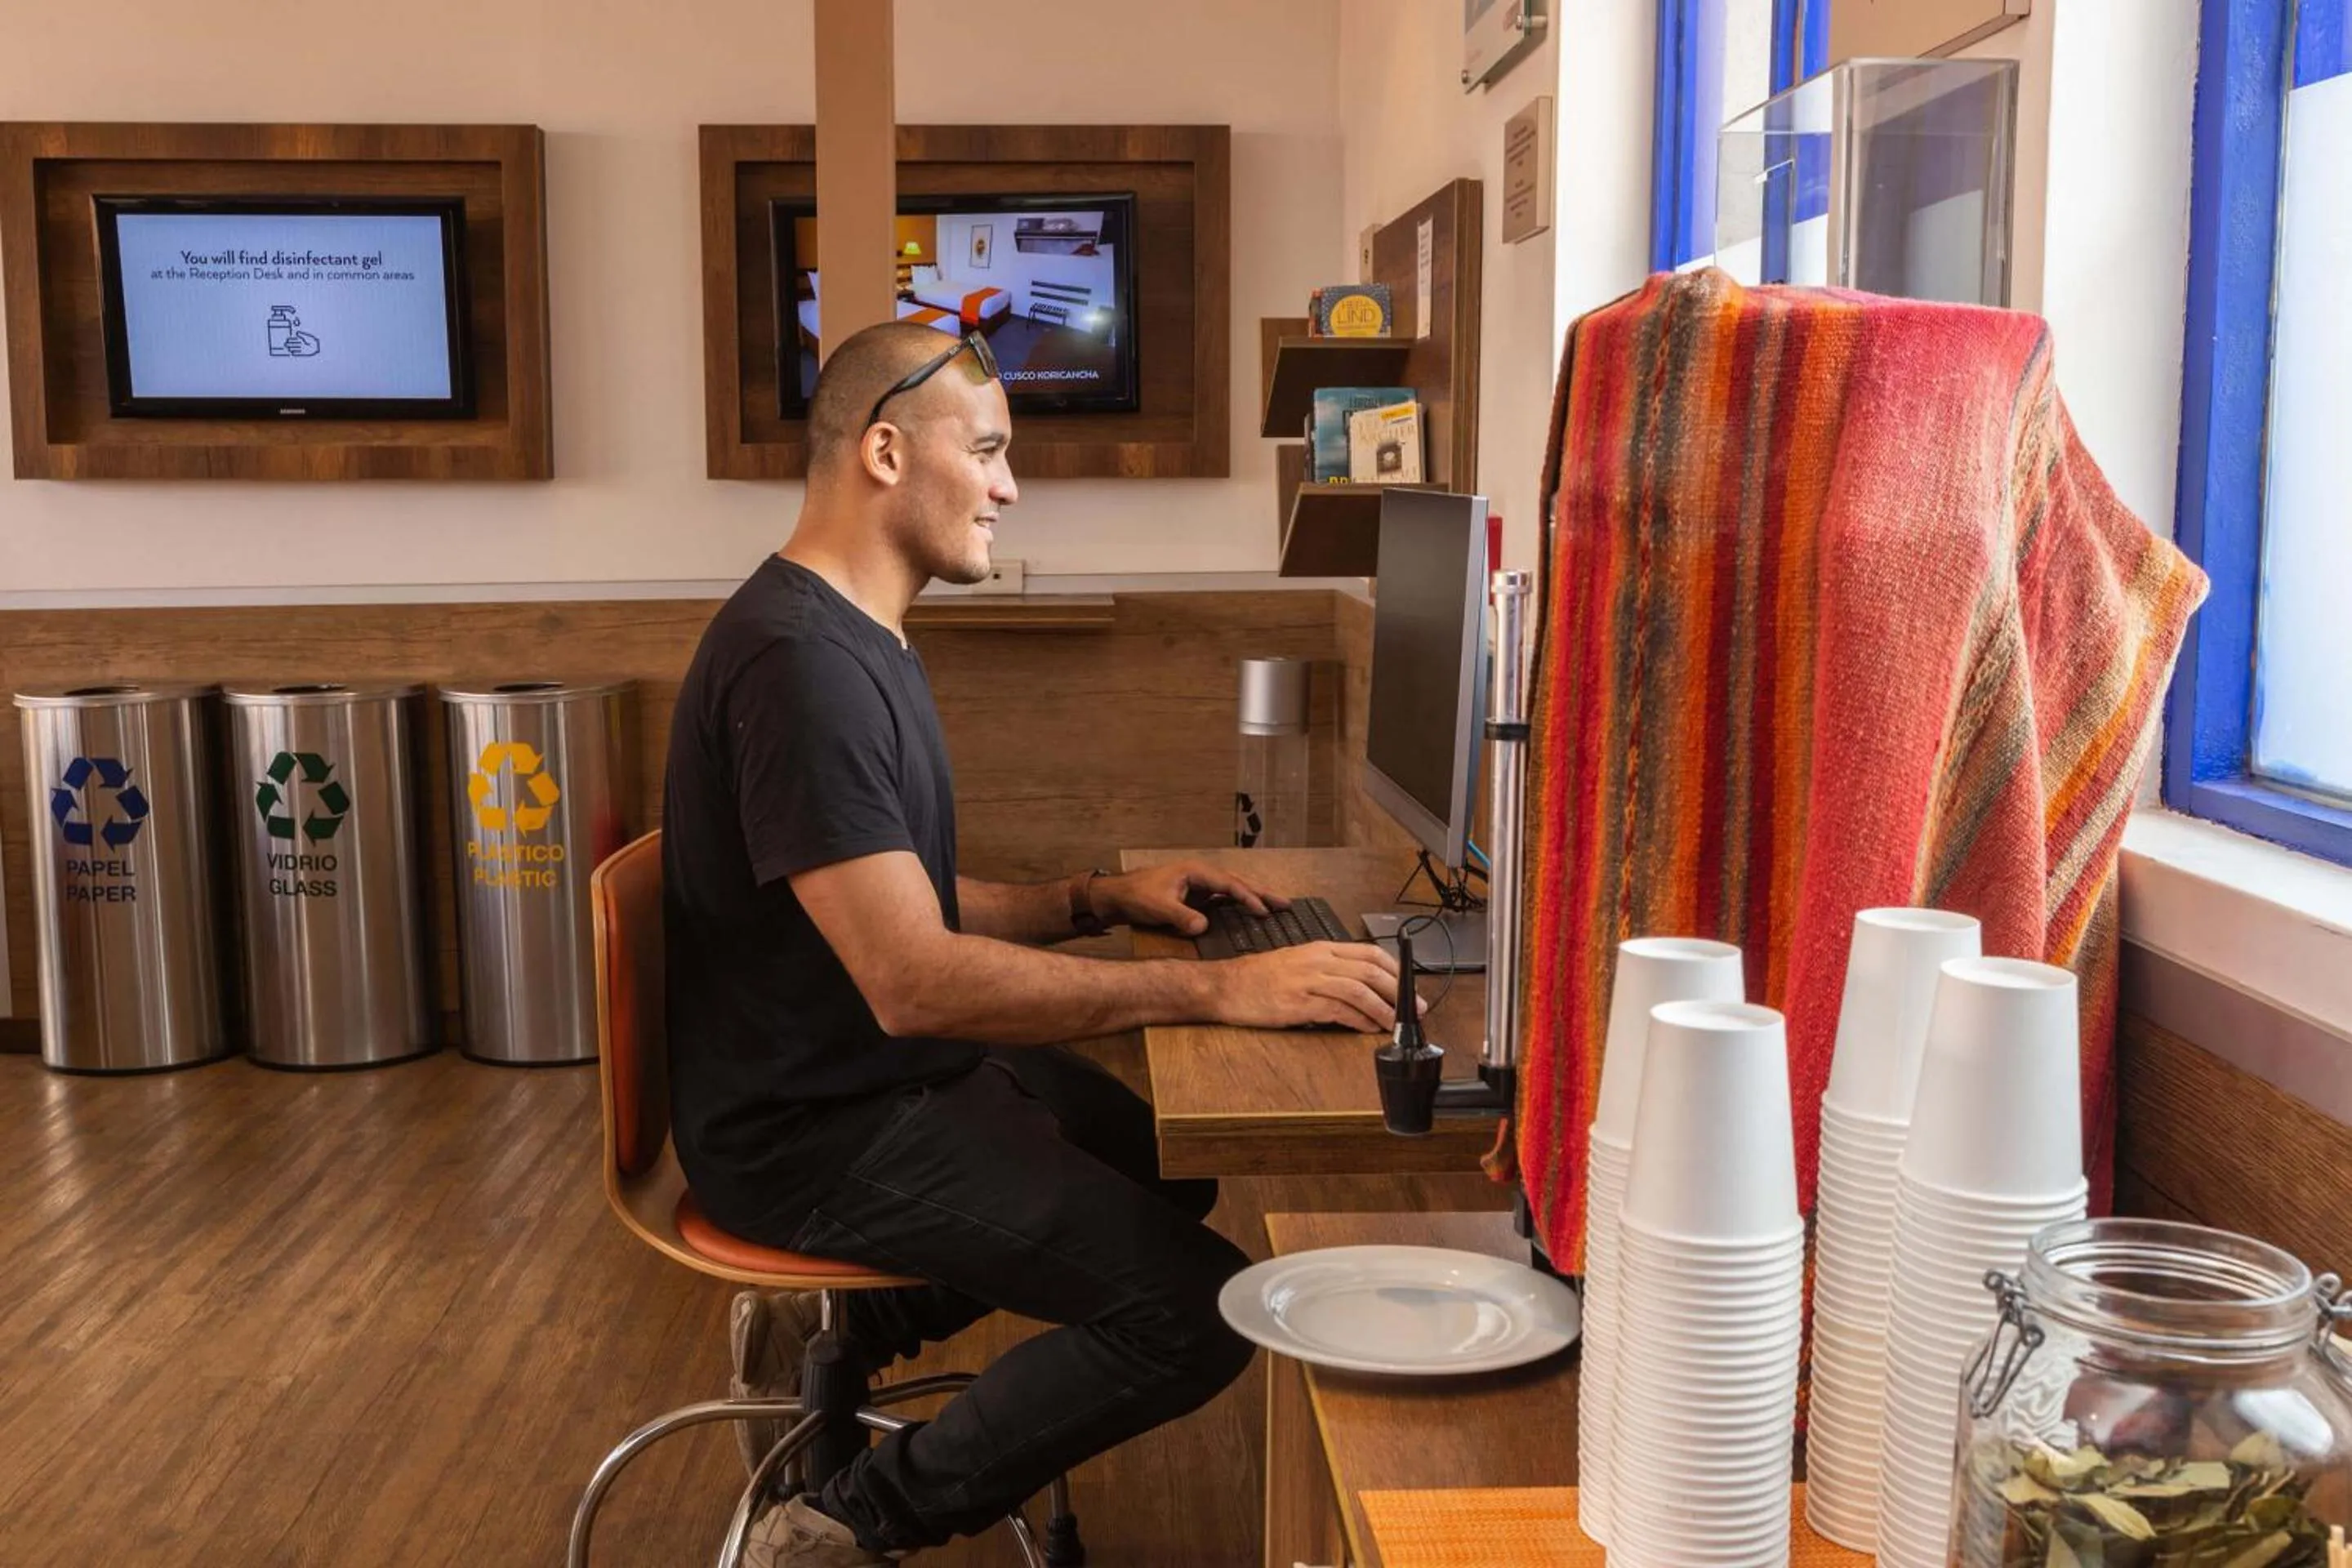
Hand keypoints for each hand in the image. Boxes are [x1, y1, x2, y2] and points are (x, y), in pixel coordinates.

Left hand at [1095, 860, 1290, 934]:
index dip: (1247, 897)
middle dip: (1262, 893)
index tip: (1263, 911)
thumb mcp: (1157, 907)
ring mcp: (1199, 885)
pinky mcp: (1196, 896)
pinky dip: (1239, 904)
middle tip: (1286, 904)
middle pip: (1237, 883)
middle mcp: (1201, 875)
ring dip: (1253, 898)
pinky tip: (1251, 913)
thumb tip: (1203, 927)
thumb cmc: (1136, 896)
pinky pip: (1224, 899)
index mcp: (1195, 871)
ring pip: (1233, 890)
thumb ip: (1180, 917)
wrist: (1118, 896)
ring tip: (1276, 907)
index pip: (1228, 884)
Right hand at [1210, 941, 1421, 1033]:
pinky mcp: (1300, 1003)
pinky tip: (1369, 1028)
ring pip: (1359, 991)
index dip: (1394, 970)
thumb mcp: (1298, 963)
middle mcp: (1318, 960)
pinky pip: (1339, 1011)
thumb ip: (1328, 970)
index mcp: (1320, 948)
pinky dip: (1359, 1020)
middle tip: (1413, 1008)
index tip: (1408, 986)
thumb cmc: (1259, 978)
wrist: (1226, 986)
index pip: (1369, 953)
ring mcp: (1309, 981)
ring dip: (1383, 1008)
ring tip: (1396, 1022)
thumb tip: (1360, 987)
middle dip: (1398, 990)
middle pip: (1370, 971)